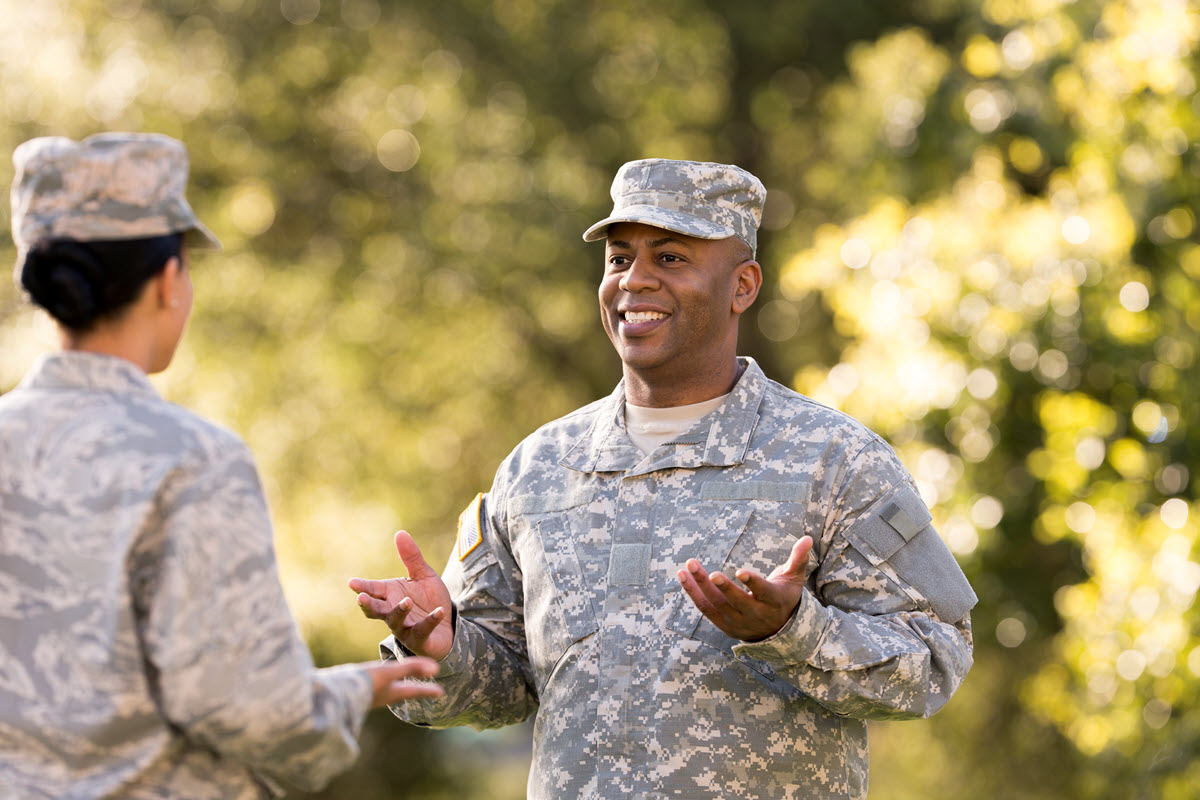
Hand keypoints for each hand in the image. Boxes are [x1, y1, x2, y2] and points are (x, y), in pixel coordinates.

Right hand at [348, 531, 454, 660]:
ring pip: (395, 622)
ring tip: (406, 601)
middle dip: (367, 604)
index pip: (372, 590)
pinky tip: (438, 611)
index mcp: (390, 595)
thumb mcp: (423, 575)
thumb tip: (400, 532)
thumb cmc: (429, 600)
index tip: (351, 582)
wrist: (447, 625)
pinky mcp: (420, 639)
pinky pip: (422, 631)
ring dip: (399, 611)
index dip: (362, 586)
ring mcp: (404, 627)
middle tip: (361, 598)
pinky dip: (430, 620)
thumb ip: (411, 557)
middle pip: (375, 610)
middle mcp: (392, 612)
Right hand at [360, 657, 444, 707]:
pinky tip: (371, 682)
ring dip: (396, 688)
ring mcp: (368, 696)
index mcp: (392, 693)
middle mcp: (381, 697)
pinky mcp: (355, 692)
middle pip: (403, 692)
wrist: (330, 695)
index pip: (414, 690)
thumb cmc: (362, 682)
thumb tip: (436, 668)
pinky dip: (378, 685)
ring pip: (387, 692)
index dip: (428, 690)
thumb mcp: (388, 672)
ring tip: (398, 687)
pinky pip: (372, 689)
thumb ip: (411, 668)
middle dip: (413, 690)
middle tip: (423, 691)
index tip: (442, 693)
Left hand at [677, 535, 813, 642]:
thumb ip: (798, 559)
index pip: (762, 592)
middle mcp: (754, 613)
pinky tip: (682, 576)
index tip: (740, 571)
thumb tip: (807, 538)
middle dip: (721, 586)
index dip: (752, 583)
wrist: (776, 632)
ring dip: (700, 585)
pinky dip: (692, 592)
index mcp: (772, 601)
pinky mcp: (723, 624)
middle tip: (709, 572)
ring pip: (716, 604)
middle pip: (735, 601)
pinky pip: (705, 608)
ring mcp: (737, 621)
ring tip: (688, 566)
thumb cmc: (784, 597)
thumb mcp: (793, 579)